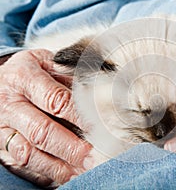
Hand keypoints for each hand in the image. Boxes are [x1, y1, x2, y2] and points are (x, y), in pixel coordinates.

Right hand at [0, 50, 92, 186]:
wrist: (0, 81)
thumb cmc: (32, 71)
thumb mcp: (48, 62)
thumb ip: (71, 74)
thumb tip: (104, 91)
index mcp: (24, 77)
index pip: (57, 100)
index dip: (80, 117)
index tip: (100, 128)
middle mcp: (10, 103)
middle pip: (41, 131)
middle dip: (70, 148)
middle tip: (94, 157)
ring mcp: (2, 127)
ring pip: (29, 153)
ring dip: (60, 166)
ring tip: (85, 171)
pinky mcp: (1, 145)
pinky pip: (23, 164)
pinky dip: (47, 172)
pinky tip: (68, 174)